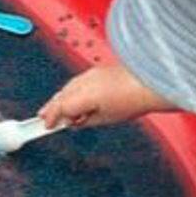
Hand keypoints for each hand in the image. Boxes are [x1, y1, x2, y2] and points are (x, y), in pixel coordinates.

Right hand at [38, 63, 169, 129]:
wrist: (152, 83)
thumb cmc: (134, 100)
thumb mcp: (106, 119)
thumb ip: (86, 121)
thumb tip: (76, 122)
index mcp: (83, 94)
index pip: (60, 106)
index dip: (50, 117)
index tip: (46, 126)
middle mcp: (83, 81)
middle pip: (60, 94)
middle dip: (52, 106)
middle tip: (43, 117)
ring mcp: (90, 73)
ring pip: (68, 87)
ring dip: (61, 98)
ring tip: (58, 110)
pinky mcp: (98, 70)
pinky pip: (78, 81)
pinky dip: (72, 91)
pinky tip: (75, 99)